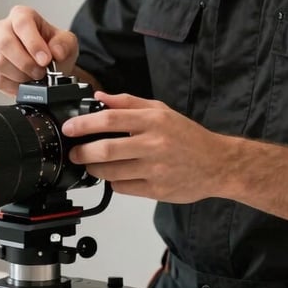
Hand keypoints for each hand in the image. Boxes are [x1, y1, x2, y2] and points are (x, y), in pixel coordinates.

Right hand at [0, 5, 78, 95]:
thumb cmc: (53, 49)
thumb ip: (64, 44)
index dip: (33, 43)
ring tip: (34, 77)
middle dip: (25, 63)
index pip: (22, 23)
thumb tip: (56, 51)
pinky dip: (13, 86)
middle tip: (41, 72)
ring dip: (20, 75)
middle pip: (4, 43)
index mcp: (22, 15)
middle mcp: (3, 28)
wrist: (48, 67)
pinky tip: (24, 84)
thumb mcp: (67, 43)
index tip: (45, 60)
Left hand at [63, 92, 227, 202]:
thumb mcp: (161, 111)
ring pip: (111, 172)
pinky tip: (116, 176)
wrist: (217, 164)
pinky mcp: (157, 190)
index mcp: (154, 120)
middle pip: (106, 149)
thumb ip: (129, 103)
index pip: (110, 119)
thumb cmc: (188, 136)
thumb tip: (100, 97)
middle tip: (75, 152)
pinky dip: (113, 182)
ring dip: (95, 169)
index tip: (69, 128)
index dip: (84, 124)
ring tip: (92, 164)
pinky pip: (123, 188)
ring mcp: (155, 169)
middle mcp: (154, 144)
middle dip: (82, 152)